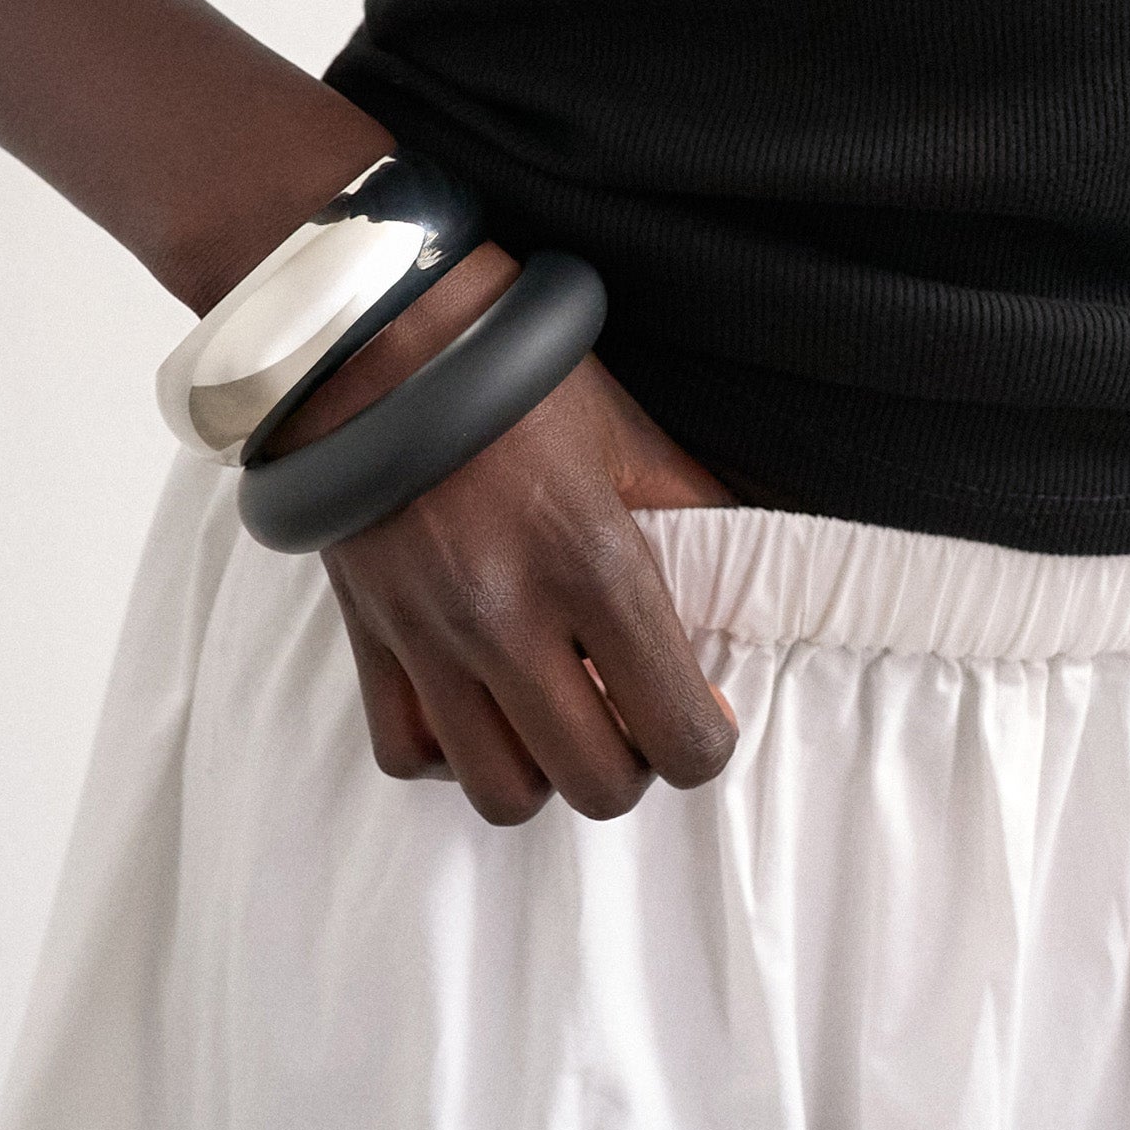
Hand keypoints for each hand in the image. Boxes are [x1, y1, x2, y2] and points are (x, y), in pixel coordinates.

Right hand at [265, 242, 740, 825]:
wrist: (370, 336)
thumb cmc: (512, 377)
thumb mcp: (632, 438)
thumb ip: (703, 519)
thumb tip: (760, 587)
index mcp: (592, 564)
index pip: (679, 734)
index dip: (706, 742)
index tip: (701, 711)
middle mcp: (507, 618)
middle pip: (596, 786)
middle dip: (632, 767)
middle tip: (631, 715)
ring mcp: (429, 640)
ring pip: (502, 793)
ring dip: (544, 773)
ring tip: (554, 719)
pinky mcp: (369, 642)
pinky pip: (409, 755)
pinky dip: (452, 756)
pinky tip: (480, 711)